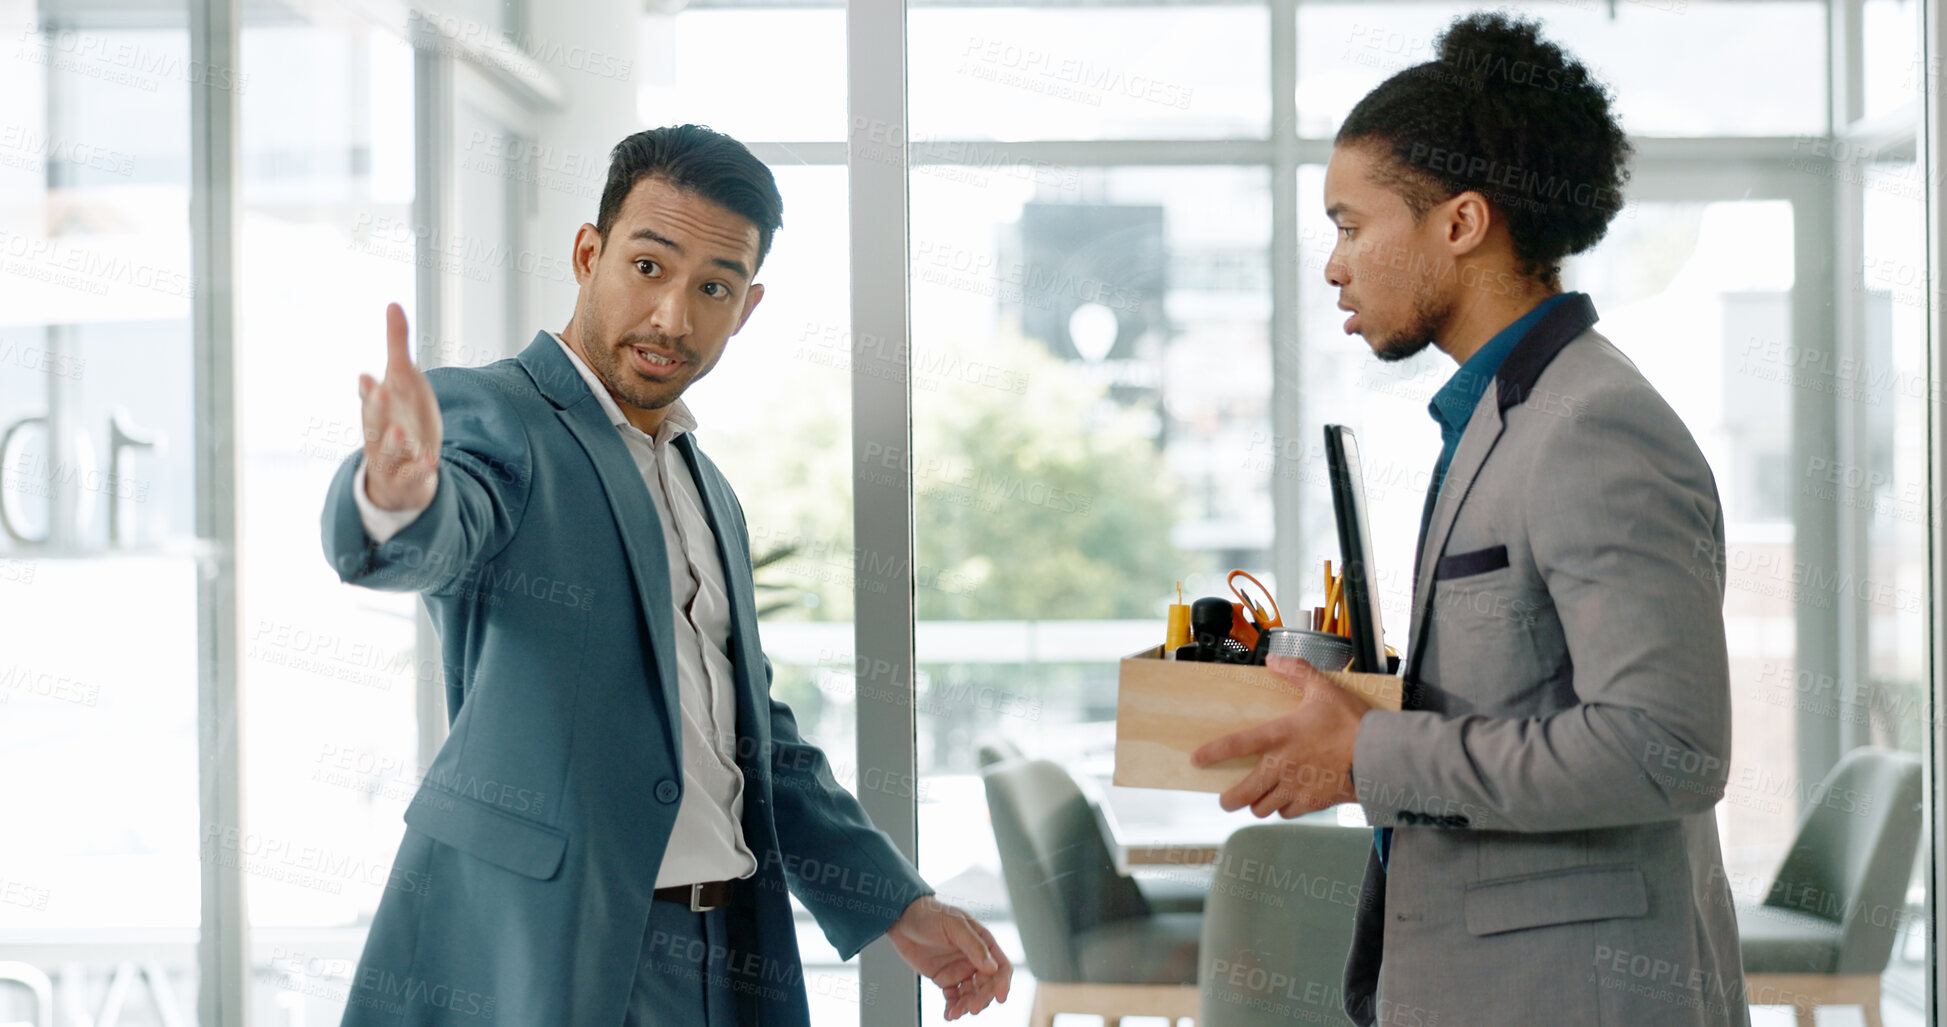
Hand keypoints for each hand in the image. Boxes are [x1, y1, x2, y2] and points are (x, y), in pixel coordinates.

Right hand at [358, 303, 440, 510]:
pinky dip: (420, 469)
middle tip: (379, 391)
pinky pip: (412, 475)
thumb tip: (393, 304)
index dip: (369, 390)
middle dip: (375, 408)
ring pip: (387, 451)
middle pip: (373, 422)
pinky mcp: (409, 478)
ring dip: (392, 441)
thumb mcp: (403, 380)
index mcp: (378, 409)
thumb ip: (397, 345)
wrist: (400, 474)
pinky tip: (431, 460)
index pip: (370, 398)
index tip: (368, 377)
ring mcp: (392, 459)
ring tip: (398, 431)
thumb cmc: (401, 417)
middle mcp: (379, 433)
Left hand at [886, 896, 1011, 1019]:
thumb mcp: (954, 925)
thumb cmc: (930, 914)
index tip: (1000, 997)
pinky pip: (954, 997)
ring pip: (971, 994)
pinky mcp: (945, 979)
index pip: (1001, 966)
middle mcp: (974, 958)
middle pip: (987, 985)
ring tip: (955, 1012)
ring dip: (966, 1005)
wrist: (902, 919)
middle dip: (982, 998)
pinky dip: (953, 1007)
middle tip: (972, 1008)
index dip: (1003, 982)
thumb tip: (992, 968)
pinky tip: (949, 1014)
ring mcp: (960, 970)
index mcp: (983, 942)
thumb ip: (973, 946)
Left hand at [1191, 655, 1371, 818]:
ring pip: (1263, 808)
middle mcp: (1282, 766)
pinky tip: (1286, 801)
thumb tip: (1274, 659)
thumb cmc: (1352, 723)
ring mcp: (1296, 788)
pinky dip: (1283, 809)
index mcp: (1280, 736)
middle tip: (1226, 799)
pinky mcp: (1312, 802)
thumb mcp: (1323, 689)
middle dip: (1230, 799)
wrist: (1379, 754)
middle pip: (1243, 793)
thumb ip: (1297, 672)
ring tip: (1257, 799)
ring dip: (1257, 804)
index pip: (1236, 745)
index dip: (1212, 754)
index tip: (1197, 759)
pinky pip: (1287, 813)